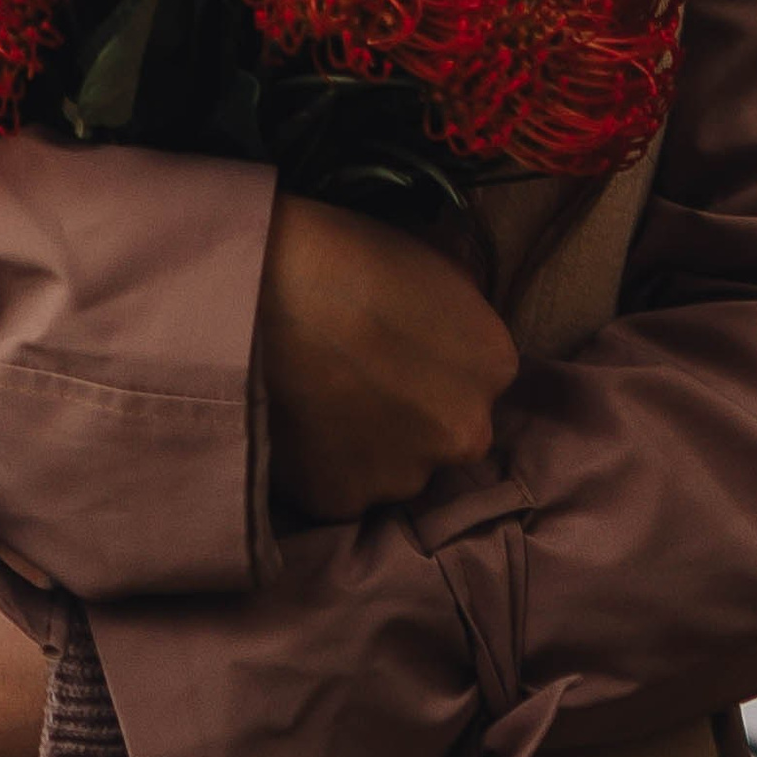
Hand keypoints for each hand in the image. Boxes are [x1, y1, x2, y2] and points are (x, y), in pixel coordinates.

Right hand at [257, 194, 518, 521]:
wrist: (263, 289)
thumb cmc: (348, 254)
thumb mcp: (435, 263)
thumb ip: (460, 315)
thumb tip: (450, 334)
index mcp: (493, 366)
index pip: (477, 378)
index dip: (436, 362)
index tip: (398, 345)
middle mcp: (465, 433)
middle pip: (444, 430)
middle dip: (412, 412)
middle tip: (360, 374)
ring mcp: (404, 476)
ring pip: (393, 467)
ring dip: (369, 444)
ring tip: (323, 396)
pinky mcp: (343, 501)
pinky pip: (340, 487)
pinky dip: (323, 464)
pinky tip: (300, 423)